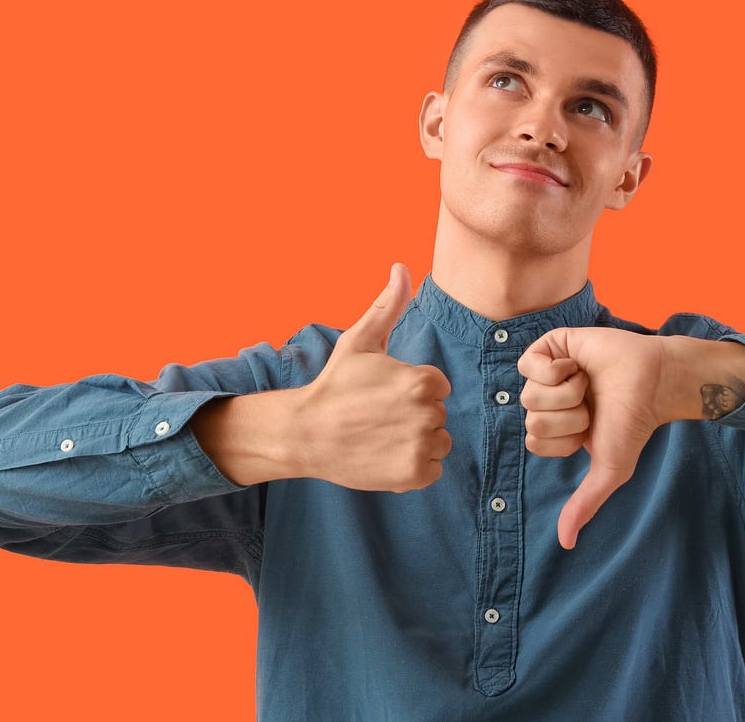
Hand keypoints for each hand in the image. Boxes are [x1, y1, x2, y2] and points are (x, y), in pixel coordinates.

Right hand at [291, 263, 452, 491]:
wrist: (305, 433)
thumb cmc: (335, 385)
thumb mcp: (360, 341)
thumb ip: (388, 306)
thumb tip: (401, 268)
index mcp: (422, 381)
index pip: (437, 386)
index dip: (412, 389)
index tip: (384, 394)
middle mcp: (427, 414)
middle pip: (437, 414)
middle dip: (414, 415)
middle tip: (378, 416)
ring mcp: (421, 447)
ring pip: (438, 442)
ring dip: (417, 442)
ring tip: (382, 436)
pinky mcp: (414, 475)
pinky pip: (433, 469)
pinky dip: (413, 467)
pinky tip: (385, 455)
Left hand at [518, 328, 676, 548]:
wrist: (653, 382)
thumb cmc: (634, 423)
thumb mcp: (610, 470)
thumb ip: (585, 503)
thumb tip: (566, 544)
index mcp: (557, 428)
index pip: (534, 441)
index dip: (562, 439)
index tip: (590, 429)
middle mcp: (549, 400)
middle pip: (531, 419)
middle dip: (567, 417)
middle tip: (592, 404)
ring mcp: (548, 372)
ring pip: (529, 394)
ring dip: (566, 393)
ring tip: (589, 384)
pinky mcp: (552, 345)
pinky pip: (529, 363)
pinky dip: (556, 369)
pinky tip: (578, 366)